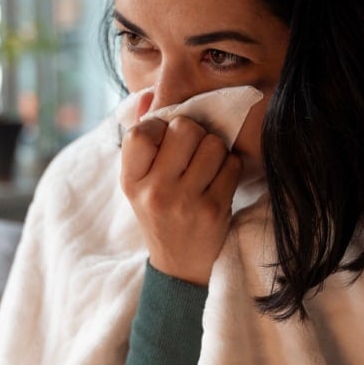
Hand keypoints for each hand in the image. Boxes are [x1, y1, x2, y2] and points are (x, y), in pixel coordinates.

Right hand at [120, 96, 242, 285]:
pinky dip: (231, 168)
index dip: (160, 127)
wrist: (181, 268)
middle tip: (192, 152)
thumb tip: (147, 96)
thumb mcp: (140, 183)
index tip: (166, 141)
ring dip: (215, 150)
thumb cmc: (161, 215)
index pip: (142, 131)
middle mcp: (155, 191)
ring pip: (213, 144)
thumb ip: (141, 140)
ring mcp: (185, 202)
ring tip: (207, 168)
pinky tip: (220, 182)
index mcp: (131, 181)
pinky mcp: (214, 210)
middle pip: (184, 129)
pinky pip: (232, 165)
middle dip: (194, 134)